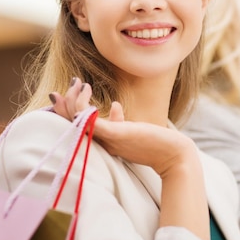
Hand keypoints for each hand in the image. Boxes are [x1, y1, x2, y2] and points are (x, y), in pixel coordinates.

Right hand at [49, 80, 198, 175]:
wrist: (173, 157)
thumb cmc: (155, 144)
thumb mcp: (132, 130)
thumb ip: (119, 120)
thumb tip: (114, 105)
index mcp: (103, 140)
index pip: (76, 126)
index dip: (67, 109)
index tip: (68, 90)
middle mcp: (101, 142)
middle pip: (71, 123)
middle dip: (65, 102)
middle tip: (74, 82)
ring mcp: (107, 140)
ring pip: (76, 121)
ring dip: (73, 100)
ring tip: (80, 84)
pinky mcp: (115, 135)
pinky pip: (90, 122)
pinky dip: (82, 107)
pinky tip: (86, 91)